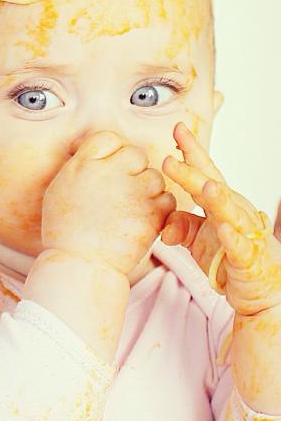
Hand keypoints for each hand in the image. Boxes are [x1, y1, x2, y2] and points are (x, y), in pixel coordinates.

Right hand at [42, 130, 175, 275]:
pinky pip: (167, 199)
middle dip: (133, 167)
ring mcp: (133, 194)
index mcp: (84, 165)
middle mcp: (109, 173)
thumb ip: (80, 165)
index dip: (112, 150)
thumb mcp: (60, 187)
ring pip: (154, 176)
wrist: (80, 263)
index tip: (109, 165)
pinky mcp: (151, 215)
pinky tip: (144, 216)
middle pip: (135, 153)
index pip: (108, 138)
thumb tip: (90, 152)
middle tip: (123, 186)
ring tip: (132, 205)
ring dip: (147, 188)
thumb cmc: (65, 229)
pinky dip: (159, 207)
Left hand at [162, 122, 280, 315]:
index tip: (177, 129)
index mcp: (222, 203)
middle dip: (193, 172)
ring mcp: (244, 235)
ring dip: (217, 198)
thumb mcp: (198, 240)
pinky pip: (239, 247)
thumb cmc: (228, 259)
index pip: (205, 172)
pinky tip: (222, 229)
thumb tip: (163, 224)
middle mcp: (235, 213)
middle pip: (212, 187)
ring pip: (230, 213)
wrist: (258, 291)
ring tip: (204, 186)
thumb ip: (180, 226)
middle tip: (169, 160)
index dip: (191, 151)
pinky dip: (231, 237)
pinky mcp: (249, 259)